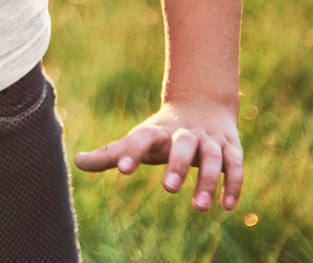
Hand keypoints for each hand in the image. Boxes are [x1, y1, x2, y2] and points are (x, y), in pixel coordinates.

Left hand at [73, 99, 242, 211]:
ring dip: (208, 180)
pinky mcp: (231, 148)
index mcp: (158, 131)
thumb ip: (111, 154)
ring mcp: (209, 139)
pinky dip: (233, 184)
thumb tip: (77, 161)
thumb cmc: (162, 134)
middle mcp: (184, 133)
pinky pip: (235, 165)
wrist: (202, 105)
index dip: (132, 151)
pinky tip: (228, 206)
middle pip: (182, 143)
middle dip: (177, 164)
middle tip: (168, 189)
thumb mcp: (138, 141)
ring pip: (212, 156)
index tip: (122, 170)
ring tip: (199, 207)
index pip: (143, 136)